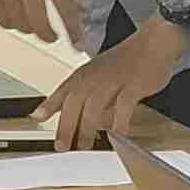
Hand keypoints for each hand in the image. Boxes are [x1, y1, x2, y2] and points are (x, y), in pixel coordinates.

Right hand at [0, 0, 90, 52]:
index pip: (66, 8)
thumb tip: (77, 6)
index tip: (79, 44)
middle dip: (49, 36)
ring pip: (20, 24)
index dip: (74, 30)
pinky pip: (1, 18)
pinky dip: (12, 24)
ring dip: (30, 30)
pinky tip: (19, 19)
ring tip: (36, 24)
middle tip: (54, 36)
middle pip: (39, 24)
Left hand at [47, 12, 189, 150]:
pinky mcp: (133, 85)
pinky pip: (123, 107)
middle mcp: (95, 76)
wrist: (153, 43)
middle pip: (74, 102)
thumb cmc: (125, 61)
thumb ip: (80, 93)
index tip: (36, 118)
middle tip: (62, 146)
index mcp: (84, 74)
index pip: (62, 91)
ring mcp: (114, 80)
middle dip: (66, 126)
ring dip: (87, 129)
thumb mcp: (96, 73)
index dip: (48, 105)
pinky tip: (117, 136)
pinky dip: (119, 123)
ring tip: (85, 146)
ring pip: (94, 107)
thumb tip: (64, 113)